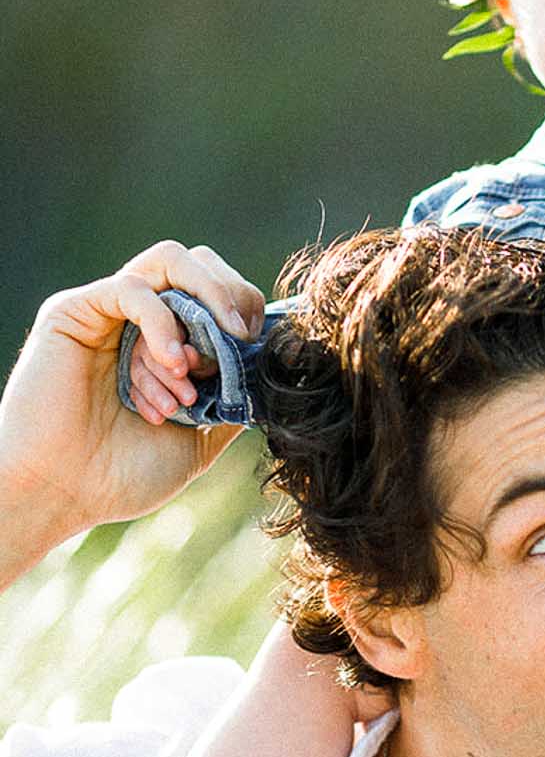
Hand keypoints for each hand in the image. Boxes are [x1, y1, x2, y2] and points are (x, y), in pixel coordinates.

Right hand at [0, 241, 263, 565]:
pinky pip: (133, 289)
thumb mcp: (199, 440)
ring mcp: (106, 310)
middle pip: (198, 261)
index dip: (245, 305)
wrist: (63, 495)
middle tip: (239, 337)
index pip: (218, 287)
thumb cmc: (121, 475)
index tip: (254, 344)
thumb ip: (232, 402)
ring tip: (192, 374)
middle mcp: (138, 317)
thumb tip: (268, 371)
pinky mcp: (74, 310)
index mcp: (167, 341)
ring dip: (198, 315)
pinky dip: (163, 324)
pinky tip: (172, 365)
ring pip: (170, 263)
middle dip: (231, 295)